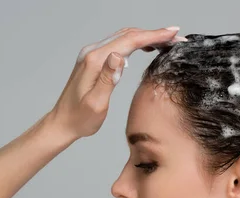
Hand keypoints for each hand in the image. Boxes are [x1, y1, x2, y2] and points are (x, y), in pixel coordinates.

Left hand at [48, 27, 186, 139]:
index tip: (174, 34)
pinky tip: (147, 48)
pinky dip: (135, 43)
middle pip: (128, 35)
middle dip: (155, 34)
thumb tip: (118, 56)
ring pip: (124, 37)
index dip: (153, 35)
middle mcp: (92, 53)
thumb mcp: (96, 103)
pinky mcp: (94, 60)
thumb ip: (108, 79)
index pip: (129, 41)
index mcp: (94, 61)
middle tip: (177, 38)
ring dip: (146, 37)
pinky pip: (118, 44)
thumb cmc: (79, 118)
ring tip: (168, 42)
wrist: (62, 122)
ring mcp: (92, 55)